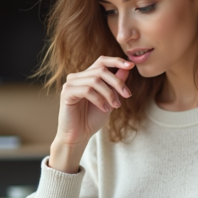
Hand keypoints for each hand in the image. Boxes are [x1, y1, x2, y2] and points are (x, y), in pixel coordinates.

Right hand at [49, 56, 131, 172]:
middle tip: (127, 95)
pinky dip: (99, 100)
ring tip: (115, 106)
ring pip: (95, 80)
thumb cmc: (92, 118)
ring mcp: (70, 84)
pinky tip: (104, 109)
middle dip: (117, 82)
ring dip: (109, 94)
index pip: (101, 61)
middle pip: (101, 70)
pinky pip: (87, 90)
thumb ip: (116, 84)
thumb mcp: (109, 99)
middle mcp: (77, 77)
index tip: (130, 65)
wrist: (79, 136)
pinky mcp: (66, 93)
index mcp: (87, 76)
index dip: (116, 61)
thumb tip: (127, 68)